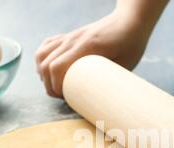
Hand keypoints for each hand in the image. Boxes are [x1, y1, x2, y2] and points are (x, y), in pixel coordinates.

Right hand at [35, 9, 152, 97]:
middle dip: (49, 85)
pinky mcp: (70, 36)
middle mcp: (74, 39)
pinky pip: (47, 45)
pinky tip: (51, 69)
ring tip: (54, 85)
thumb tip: (99, 101)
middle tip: (62, 96)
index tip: (65, 97)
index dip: (55, 86)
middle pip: (46, 63)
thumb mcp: (125, 65)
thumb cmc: (131, 43)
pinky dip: (43, 59)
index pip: (57, 66)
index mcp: (88, 46)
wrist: (130, 20)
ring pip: (42, 54)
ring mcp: (70, 36)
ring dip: (43, 73)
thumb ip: (110, 80)